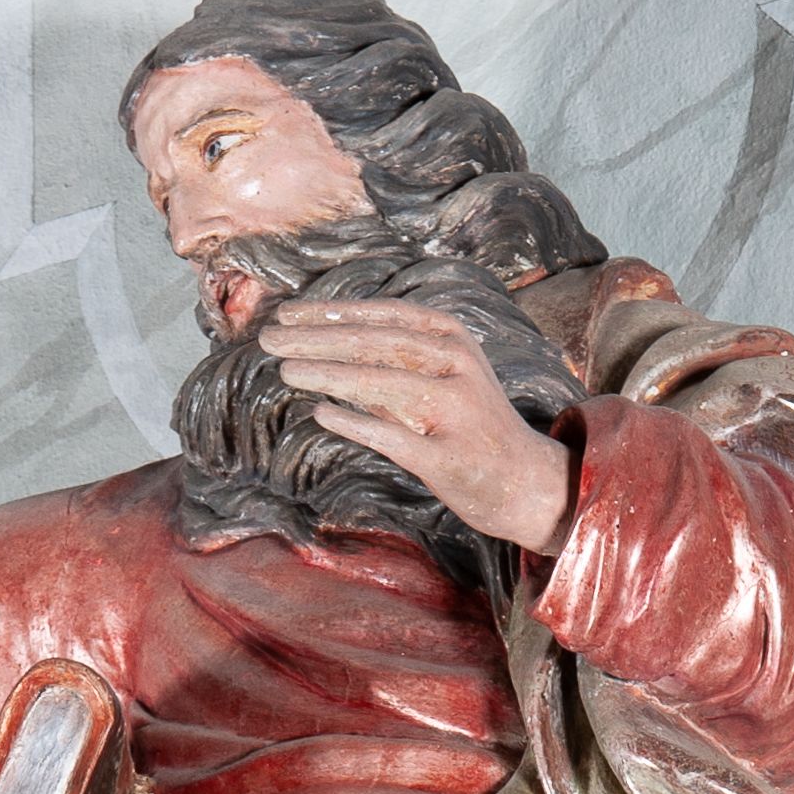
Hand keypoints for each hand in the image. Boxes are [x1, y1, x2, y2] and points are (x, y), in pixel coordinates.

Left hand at [259, 302, 575, 553]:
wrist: (525, 481)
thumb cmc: (473, 429)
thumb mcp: (439, 380)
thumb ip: (392, 363)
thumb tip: (327, 348)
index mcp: (450, 337)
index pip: (380, 315)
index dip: (330, 313)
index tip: (286, 313)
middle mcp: (453, 364)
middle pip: (373, 343)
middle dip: (316, 338)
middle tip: (268, 338)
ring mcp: (453, 409)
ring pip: (379, 382)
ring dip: (326, 373)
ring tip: (283, 370)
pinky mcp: (446, 456)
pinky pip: (391, 435)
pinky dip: (354, 422)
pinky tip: (319, 413)